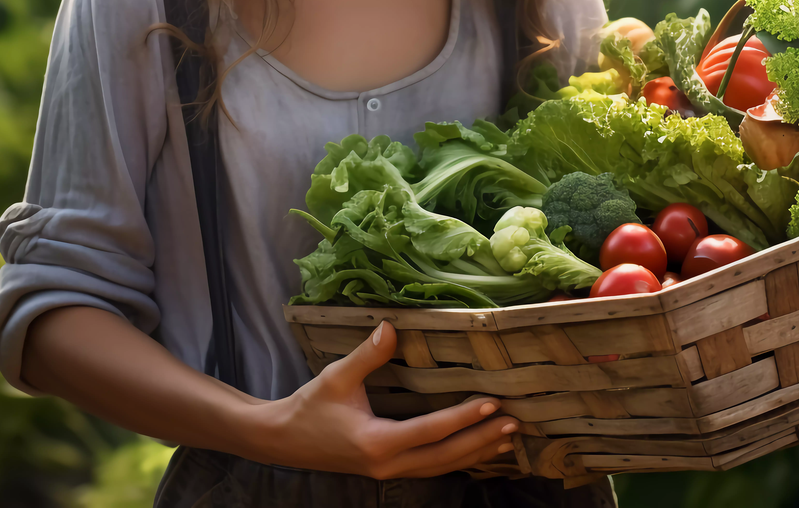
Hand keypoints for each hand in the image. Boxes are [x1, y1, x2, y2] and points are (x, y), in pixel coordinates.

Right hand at [261, 321, 518, 478]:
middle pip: (445, 456)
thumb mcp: (336, 377)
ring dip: (475, 452)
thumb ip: (367, 355)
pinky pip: (431, 467)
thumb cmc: (310, 407)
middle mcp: (388, 464)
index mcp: (377, 442)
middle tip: (514, 423)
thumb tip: (391, 326)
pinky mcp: (389, 470)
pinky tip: (476, 448)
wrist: (283, 441)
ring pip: (441, 466)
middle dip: (481, 440)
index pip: (430, 430)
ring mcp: (389, 472)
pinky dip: (456, 458)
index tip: (491, 403)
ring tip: (506, 438)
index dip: (463, 418)